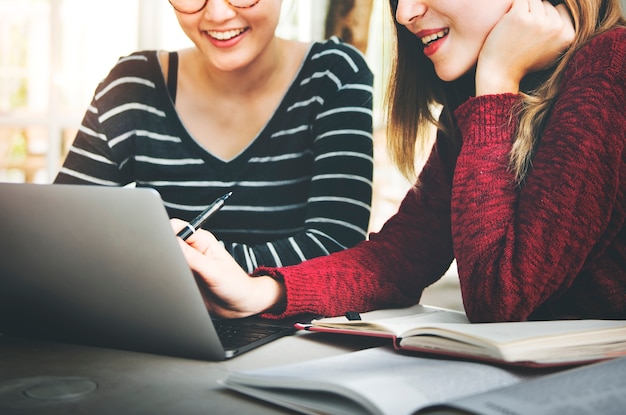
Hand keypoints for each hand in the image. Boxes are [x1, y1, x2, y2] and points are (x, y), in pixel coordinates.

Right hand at [170, 219, 285, 317]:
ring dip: (166, 266)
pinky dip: (167, 278)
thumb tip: (174, 243)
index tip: (162, 246)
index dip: (166, 233)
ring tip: (177, 276)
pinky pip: (169, 274)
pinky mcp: (185, 277)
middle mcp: (193, 250)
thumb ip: (193, 258)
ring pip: (166, 259)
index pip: (177, 227)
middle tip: (167, 264)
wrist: (240, 305)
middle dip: (163, 251)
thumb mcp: (213, 271)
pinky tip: (175, 284)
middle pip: (168, 242)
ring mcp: (188, 264)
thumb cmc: (236, 285)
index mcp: (202, 241)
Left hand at [476, 0, 574, 94]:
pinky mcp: (519, 16)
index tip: (534, 30)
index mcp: (568, 35)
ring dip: (522, 10)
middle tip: (522, 33)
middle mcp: (556, 27)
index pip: (561, 9)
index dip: (546, 16)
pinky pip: (519, 0)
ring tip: (516, 29)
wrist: (500, 73)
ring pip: (533, 0)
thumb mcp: (551, 51)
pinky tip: (508, 23)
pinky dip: (512, 8)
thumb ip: (560, 32)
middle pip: (546, 4)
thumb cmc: (523, 62)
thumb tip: (562, 7)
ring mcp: (538, 21)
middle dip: (533, 13)